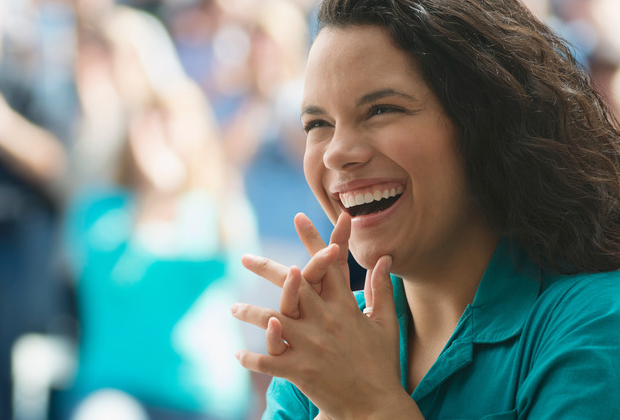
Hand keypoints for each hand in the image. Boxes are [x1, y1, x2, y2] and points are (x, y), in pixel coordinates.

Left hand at [232, 250, 405, 417]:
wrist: (377, 406)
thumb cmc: (382, 364)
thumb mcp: (386, 324)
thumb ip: (381, 289)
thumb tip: (384, 258)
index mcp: (345, 307)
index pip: (328, 265)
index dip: (314, 239)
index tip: (299, 217)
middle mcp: (326, 321)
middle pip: (292, 285)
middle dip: (267, 268)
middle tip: (245, 257)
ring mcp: (312, 346)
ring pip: (272, 320)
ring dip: (249, 312)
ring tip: (233, 308)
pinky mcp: (301, 370)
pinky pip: (268, 361)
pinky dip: (251, 358)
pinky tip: (238, 356)